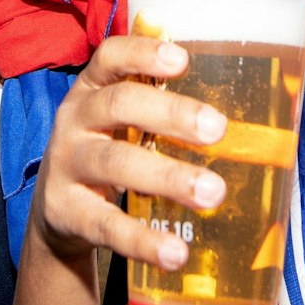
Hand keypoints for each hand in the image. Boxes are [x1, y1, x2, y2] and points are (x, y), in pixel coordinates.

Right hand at [31, 35, 228, 270]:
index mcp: (94, 89)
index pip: (110, 56)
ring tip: (212, 192)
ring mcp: (66, 165)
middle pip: (118, 105)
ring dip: (167, 177)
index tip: (182, 59)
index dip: (143, 53)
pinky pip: (106, 224)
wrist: (57, 210)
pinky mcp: (66, 212)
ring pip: (115, 164)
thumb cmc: (109, 150)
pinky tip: (175, 251)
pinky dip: (143, 239)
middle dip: (171, 114)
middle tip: (218, 129)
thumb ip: (165, 107)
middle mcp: (75, 120)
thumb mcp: (125, 121)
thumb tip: (248, 103)